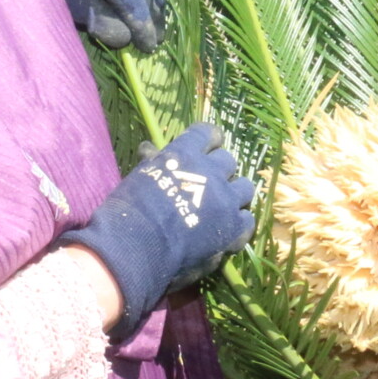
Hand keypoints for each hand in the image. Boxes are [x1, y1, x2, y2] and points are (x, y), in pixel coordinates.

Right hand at [63, 123, 257, 333]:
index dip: (209, 139)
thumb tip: (150, 149)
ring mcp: (226, 199)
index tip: (208, 145)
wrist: (139, 245)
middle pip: (228, 162)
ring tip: (223, 207)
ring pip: (244, 188)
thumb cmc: (130, 209)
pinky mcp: (233, 227)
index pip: (207, 133)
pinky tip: (229, 231)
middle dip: (219, 171)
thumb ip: (154, 162)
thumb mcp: (141, 176)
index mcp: (186, 153)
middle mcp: (212, 171)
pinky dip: (239, 224)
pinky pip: (247, 220)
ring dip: (234, 195)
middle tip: (209, 184)